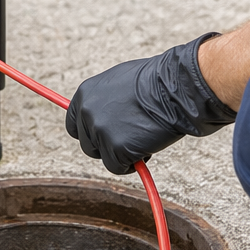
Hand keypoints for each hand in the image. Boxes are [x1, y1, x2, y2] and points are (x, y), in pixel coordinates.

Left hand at [65, 33, 237, 174]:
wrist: (175, 87)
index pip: (73, 124)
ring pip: (104, 157)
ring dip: (121, 154)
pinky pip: (119, 167)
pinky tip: (147, 146)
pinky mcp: (116, 149)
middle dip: (107, 145)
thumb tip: (101, 114)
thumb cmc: (155, 81)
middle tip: (130, 137)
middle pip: (88, 144)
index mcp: (85, 93)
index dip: (89, 133)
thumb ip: (105, 100)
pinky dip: (133, 164)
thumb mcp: (120, 82)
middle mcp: (87, 112)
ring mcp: (100, 131)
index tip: (102, 138)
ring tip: (143, 137)